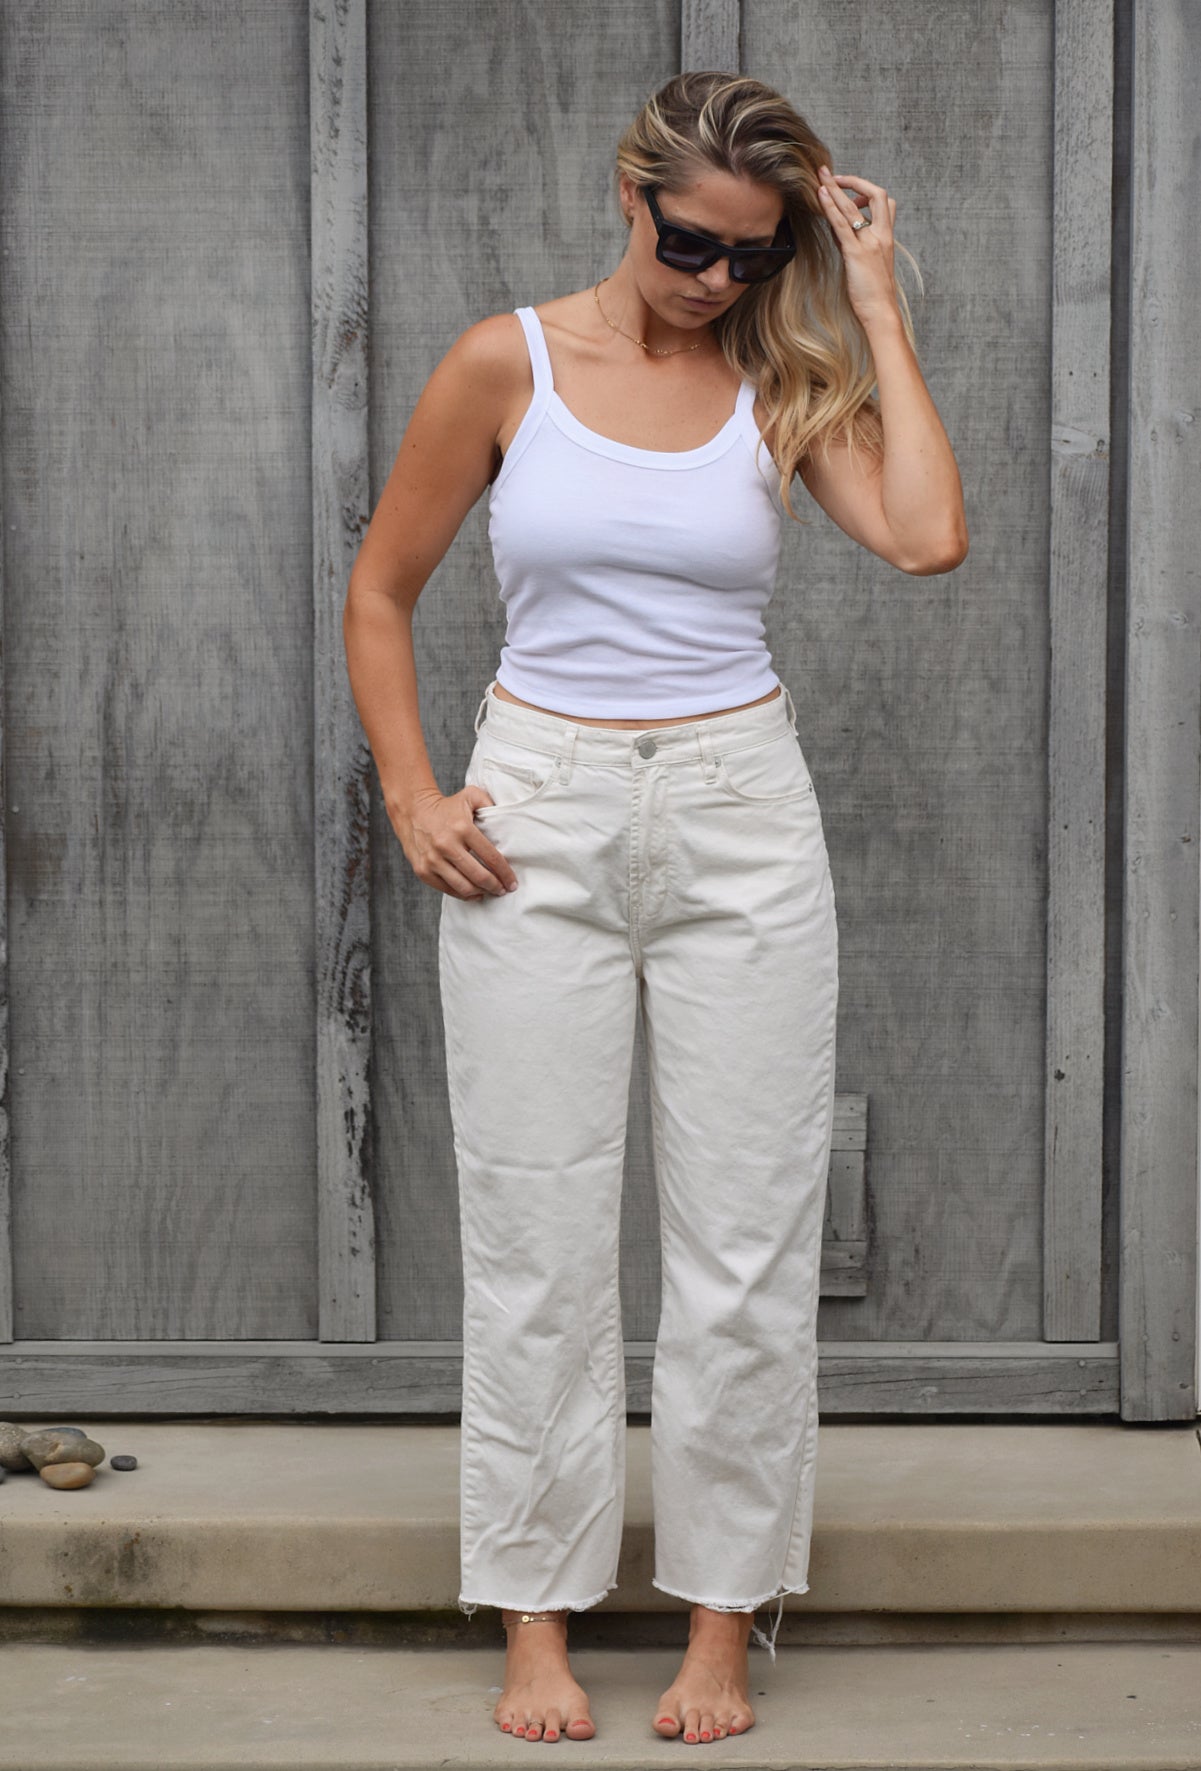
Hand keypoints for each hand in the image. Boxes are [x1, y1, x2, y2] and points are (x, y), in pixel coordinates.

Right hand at [393, 786, 517, 899]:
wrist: (412, 810)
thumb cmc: (446, 806)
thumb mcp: (470, 796)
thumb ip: (491, 803)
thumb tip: (510, 817)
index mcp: (462, 829)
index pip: (491, 857)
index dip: (505, 873)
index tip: (512, 882)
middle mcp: (446, 846)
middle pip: (478, 876)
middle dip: (495, 886)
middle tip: (503, 890)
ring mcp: (432, 860)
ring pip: (463, 887)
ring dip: (480, 893)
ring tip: (488, 892)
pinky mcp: (422, 870)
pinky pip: (447, 889)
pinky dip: (462, 894)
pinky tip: (472, 892)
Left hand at [816, 164, 898, 328]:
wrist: (880, 311)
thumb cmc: (873, 293)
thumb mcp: (866, 263)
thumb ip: (854, 243)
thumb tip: (838, 230)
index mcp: (887, 236)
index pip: (885, 202)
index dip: (867, 192)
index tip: (851, 190)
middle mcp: (882, 235)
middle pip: (875, 195)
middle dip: (852, 181)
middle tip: (831, 173)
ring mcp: (870, 243)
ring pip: (853, 207)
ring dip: (835, 188)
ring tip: (821, 175)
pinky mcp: (856, 253)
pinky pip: (842, 225)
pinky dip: (831, 208)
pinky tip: (821, 196)